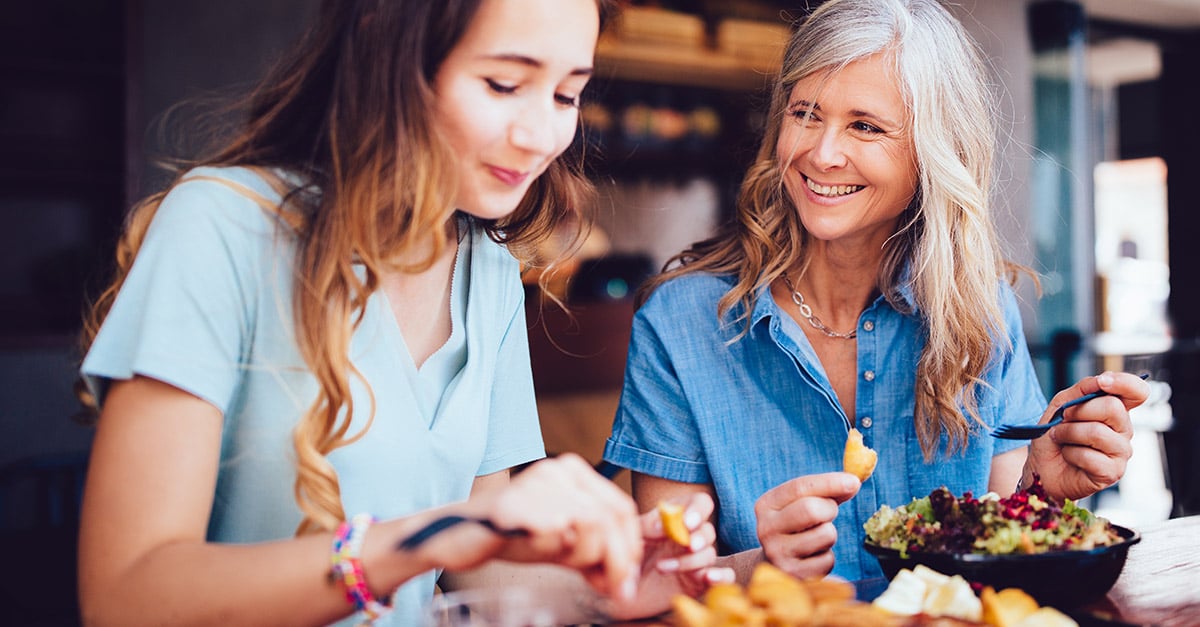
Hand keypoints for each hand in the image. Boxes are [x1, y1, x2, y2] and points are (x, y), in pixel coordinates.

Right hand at [434, 454, 642, 600]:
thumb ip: (595, 553)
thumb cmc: (512, 536)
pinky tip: (540, 552)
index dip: (629, 547)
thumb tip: (625, 582)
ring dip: (585, 558)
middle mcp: (558, 470)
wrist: (458, 533)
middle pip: (611, 519)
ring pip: (592, 527)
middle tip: (609, 588)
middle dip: (616, 561)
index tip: (623, 577)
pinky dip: (557, 554)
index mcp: (572, 471)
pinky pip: (557, 536)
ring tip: (564, 563)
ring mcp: (538, 485)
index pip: (621, 508)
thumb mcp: (562, 541)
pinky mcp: (518, 506)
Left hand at [605, 493, 734, 619]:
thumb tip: (665, 525)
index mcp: (677, 518)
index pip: (700, 504)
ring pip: (709, 554)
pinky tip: (709, 578)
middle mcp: (689, 537)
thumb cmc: (626, 555)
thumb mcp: (632, 535)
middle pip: (708, 531)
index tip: (687, 523)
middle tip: (688, 545)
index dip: (698, 511)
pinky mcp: (699, 582)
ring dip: (689, 561)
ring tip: (661, 568)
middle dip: (699, 538)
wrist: (620, 590)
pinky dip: (722, 576)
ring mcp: (696, 560)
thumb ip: (647, 525)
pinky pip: (723, 576)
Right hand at [754, 472, 859, 578]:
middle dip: (830, 509)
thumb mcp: (802, 504)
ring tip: (816, 538)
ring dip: (830, 534)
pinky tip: (813, 557)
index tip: (854, 481)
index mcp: (766, 505)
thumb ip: (826, 492)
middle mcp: (766, 528)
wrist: (775, 564)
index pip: (799, 487)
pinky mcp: (793, 574)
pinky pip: (828, 560)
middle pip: (811, 510)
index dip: (830, 482)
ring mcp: (778, 553)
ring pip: (825, 534)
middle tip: (829, 512)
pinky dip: (828, 556)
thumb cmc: (796, 527)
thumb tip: (853, 483)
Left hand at [1025, 371, 1148, 500]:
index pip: (1137, 392)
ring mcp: (1121, 452)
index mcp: (1116, 410)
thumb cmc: (1055, 435)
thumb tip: (1102, 380)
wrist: (1042, 466)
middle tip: (1063, 419)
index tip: (1103, 382)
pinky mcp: (1112, 473)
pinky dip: (1070, 453)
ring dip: (1068, 433)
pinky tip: (1069, 456)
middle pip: (1113, 408)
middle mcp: (1124, 430)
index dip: (1125, 383)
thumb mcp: (1061, 404)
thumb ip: (1082, 389)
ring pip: (1097, 432)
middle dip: (1079, 411)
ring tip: (1059, 438)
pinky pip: (1090, 456)